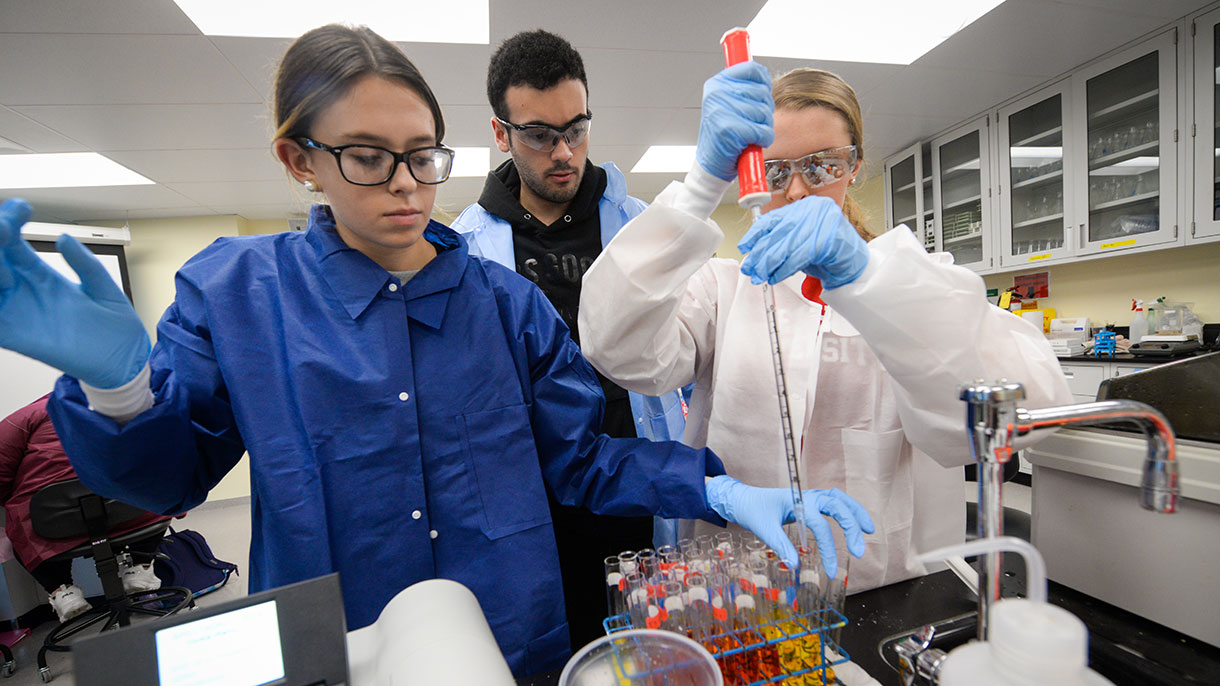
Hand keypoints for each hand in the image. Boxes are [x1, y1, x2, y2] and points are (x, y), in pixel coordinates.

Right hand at [0, 198, 149, 388]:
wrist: (124, 362)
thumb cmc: (115, 326)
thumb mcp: (105, 288)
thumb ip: (86, 265)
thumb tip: (64, 238)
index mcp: (43, 276)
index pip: (14, 244)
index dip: (10, 223)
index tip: (20, 207)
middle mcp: (24, 291)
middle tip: (2, 226)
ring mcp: (18, 313)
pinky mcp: (17, 337)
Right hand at [695, 62, 774, 181]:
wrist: (710, 165)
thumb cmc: (723, 136)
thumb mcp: (729, 105)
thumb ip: (744, 88)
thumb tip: (763, 76)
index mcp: (717, 83)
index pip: (752, 69)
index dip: (763, 84)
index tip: (759, 98)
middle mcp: (716, 93)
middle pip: (762, 92)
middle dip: (764, 111)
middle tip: (750, 123)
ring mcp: (721, 110)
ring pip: (764, 112)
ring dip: (763, 127)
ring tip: (748, 134)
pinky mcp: (729, 129)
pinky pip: (762, 131)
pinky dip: (762, 140)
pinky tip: (750, 143)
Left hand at [705, 475, 873, 576]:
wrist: (742, 498)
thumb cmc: (752, 511)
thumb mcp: (764, 529)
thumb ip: (781, 546)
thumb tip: (797, 567)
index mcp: (796, 501)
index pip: (820, 524)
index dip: (828, 548)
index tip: (832, 570)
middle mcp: (807, 496)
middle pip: (838, 505)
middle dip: (852, 527)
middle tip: (859, 552)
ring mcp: (811, 496)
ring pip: (840, 499)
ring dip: (856, 512)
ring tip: (869, 530)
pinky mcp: (811, 501)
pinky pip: (835, 502)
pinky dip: (848, 510)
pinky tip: (856, 522)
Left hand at [738, 195, 868, 287]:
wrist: (854, 265)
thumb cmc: (827, 254)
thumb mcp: (799, 242)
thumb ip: (780, 240)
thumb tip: (753, 250)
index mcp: (805, 206)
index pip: (774, 217)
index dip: (756, 234)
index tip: (745, 246)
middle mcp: (814, 209)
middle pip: (779, 233)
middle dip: (761, 253)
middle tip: (751, 267)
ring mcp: (824, 222)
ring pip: (787, 245)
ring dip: (770, 264)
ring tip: (761, 275)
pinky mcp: (829, 239)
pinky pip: (799, 256)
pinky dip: (784, 269)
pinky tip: (776, 276)